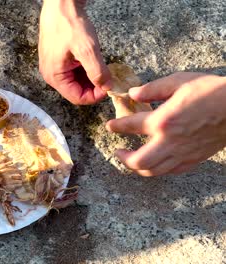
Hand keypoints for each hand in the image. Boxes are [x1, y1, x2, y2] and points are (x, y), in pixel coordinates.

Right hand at [38, 0, 111, 104]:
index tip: (109, 85)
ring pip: (76, 81)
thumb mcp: (87, 50)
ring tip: (100, 64)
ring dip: (90, 77)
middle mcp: (51, 75)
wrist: (60, 4)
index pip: (78, 98)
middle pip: (76, 91)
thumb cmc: (70, 24)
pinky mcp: (57, 58)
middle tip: (108, 75)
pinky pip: (72, 71)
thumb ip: (97, 72)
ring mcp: (53, 66)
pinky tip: (91, 58)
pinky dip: (84, 68)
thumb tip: (107, 87)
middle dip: (93, 86)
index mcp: (55, 77)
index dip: (95, 95)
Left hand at [106, 72, 225, 175]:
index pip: (130, 126)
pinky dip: (157, 170)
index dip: (117, 126)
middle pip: (138, 161)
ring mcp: (182, 153)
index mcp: (162, 120)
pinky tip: (154, 163)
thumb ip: (152, 88)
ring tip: (131, 160)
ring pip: (153, 171)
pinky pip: (170, 171)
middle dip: (123, 158)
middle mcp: (169, 141)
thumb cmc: (211, 91)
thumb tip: (133, 94)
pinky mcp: (193, 159)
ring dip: (137, 168)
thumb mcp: (179, 81)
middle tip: (117, 151)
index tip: (110, 126)